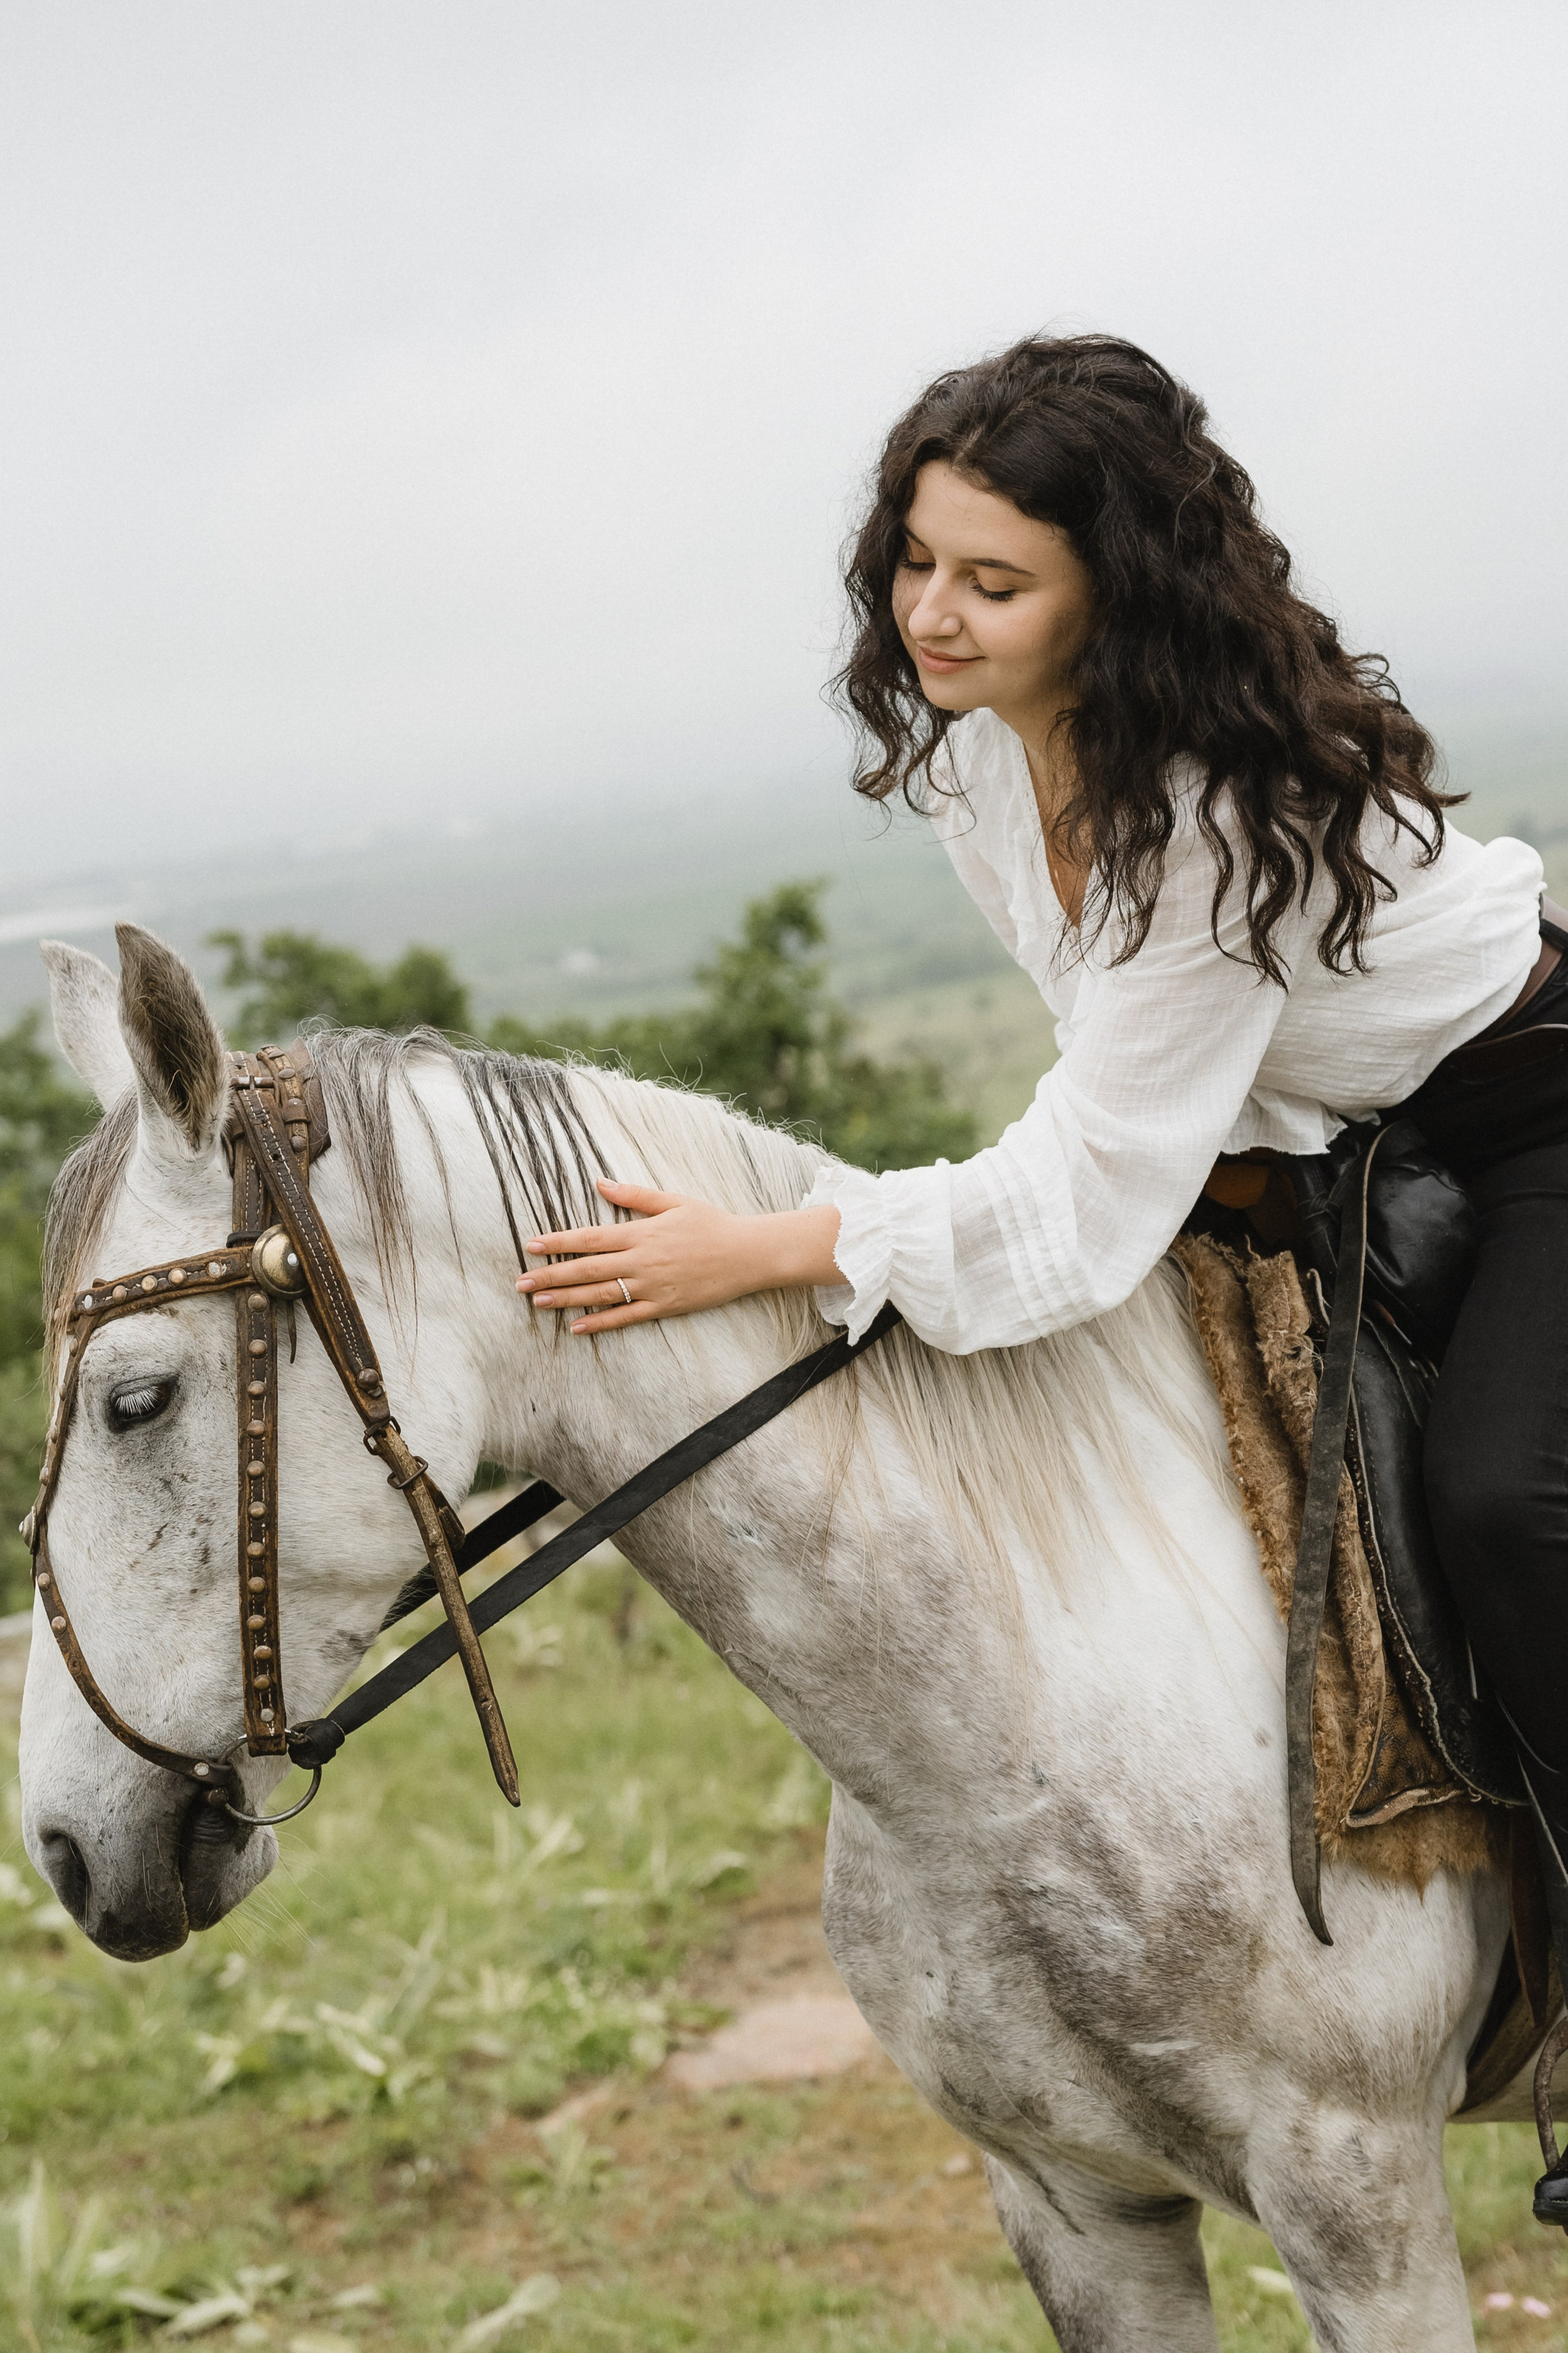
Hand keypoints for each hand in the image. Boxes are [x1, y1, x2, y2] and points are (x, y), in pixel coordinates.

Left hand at [516, 1180, 842, 1333]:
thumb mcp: (673, 1201)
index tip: (530, 1245)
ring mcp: (652, 1287)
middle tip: (520, 1283)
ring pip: (600, 1295)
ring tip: (537, 1302)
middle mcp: (641, 1261)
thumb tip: (600, 1183)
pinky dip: (599, 1323)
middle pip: (587, 1269)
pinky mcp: (664, 1306)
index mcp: (641, 1232)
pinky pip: (626, 1318)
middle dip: (551, 1275)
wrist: (747, 1254)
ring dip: (566, 1299)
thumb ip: (634, 1195)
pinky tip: (575, 1328)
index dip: (558, 1242)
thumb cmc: (711, 1223)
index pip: (590, 1238)